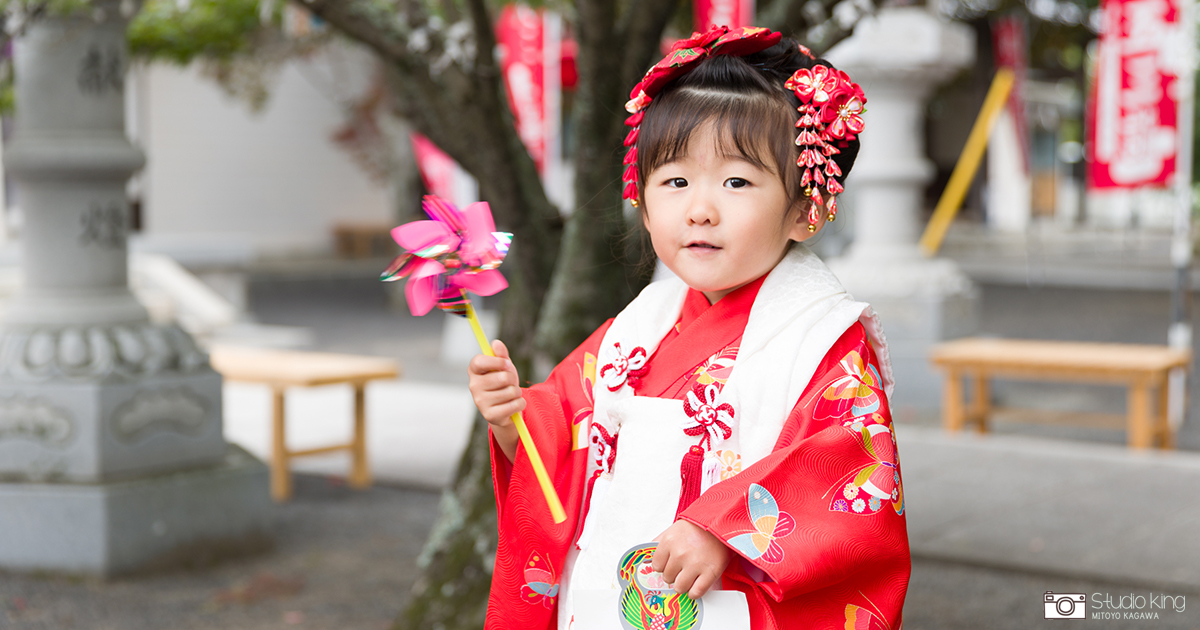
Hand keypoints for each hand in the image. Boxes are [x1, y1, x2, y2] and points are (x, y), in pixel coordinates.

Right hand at [468, 339, 523, 461]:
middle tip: (509, 383)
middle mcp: (473, 386)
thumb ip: (501, 355)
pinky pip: (515, 404)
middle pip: (502, 377)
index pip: (479, 361)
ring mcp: (480, 402)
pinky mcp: (490, 416)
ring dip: (517, 393)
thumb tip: (496, 343)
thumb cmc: (503, 384)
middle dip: (512, 379)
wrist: (506, 409)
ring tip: (510, 395)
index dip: (497, 361)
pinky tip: (512, 406)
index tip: (507, 364)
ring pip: (511, 391)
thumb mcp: (504, 367)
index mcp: (474, 371)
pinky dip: (520, 404)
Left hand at [651, 520, 731, 598]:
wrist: (722, 524)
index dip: (664, 566)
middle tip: (682, 568)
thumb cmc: (698, 527)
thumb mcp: (674, 530)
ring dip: (683, 585)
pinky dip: (694, 592)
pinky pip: (696, 592)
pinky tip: (696, 585)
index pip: (657, 566)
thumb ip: (659, 543)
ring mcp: (695, 564)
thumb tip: (646, 559)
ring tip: (689, 577)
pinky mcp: (710, 573)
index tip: (670, 564)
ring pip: (679, 588)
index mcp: (669, 542)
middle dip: (674, 574)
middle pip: (668, 577)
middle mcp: (679, 554)